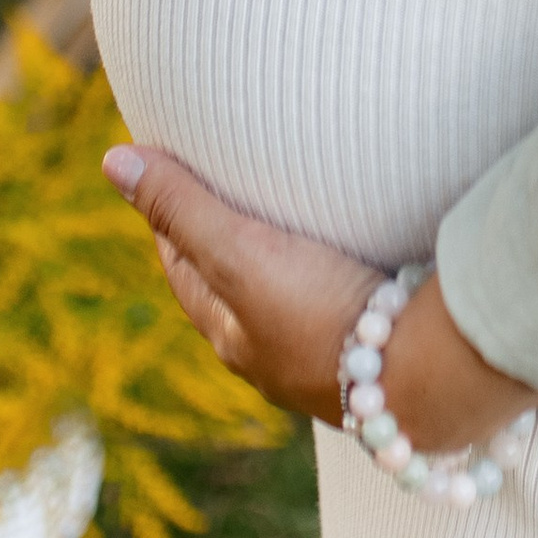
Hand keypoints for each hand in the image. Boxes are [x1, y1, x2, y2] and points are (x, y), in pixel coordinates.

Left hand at [103, 145, 537, 454]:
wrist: (426, 377)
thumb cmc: (322, 315)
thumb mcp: (239, 253)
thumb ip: (182, 207)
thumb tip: (111, 160)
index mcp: (233, 338)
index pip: (185, 271)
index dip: (171, 223)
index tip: (167, 176)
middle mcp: (276, 357)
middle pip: (236, 290)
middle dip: (227, 243)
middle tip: (227, 189)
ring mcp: (329, 359)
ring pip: (289, 303)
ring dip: (285, 263)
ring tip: (294, 218)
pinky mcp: (381, 350)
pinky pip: (342, 305)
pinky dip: (336, 276)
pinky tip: (359, 258)